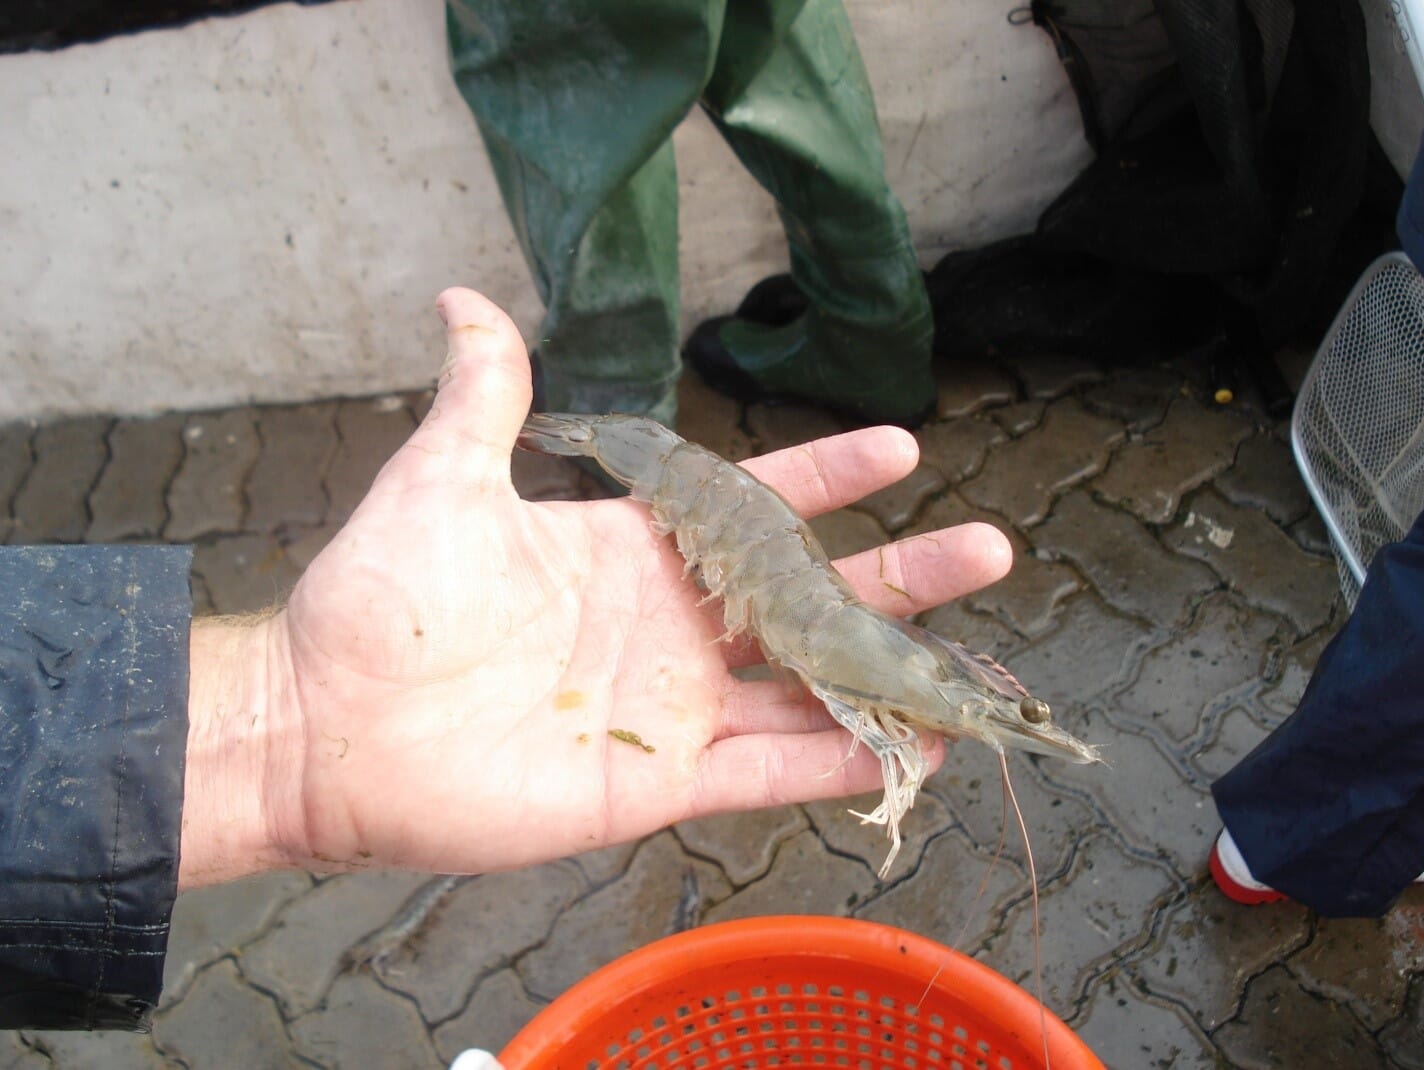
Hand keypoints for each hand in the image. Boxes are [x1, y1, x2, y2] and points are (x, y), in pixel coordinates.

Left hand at [178, 288, 1012, 887]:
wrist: (328, 727)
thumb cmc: (382, 600)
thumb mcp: (441, 480)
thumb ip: (484, 396)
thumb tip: (464, 298)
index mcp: (635, 547)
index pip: (754, 503)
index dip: (825, 477)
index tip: (900, 446)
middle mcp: (670, 625)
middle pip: (809, 598)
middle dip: (899, 578)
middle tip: (988, 550)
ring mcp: (672, 705)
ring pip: (807, 688)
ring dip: (889, 678)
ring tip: (972, 673)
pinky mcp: (660, 782)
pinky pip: (768, 770)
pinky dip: (837, 764)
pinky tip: (907, 752)